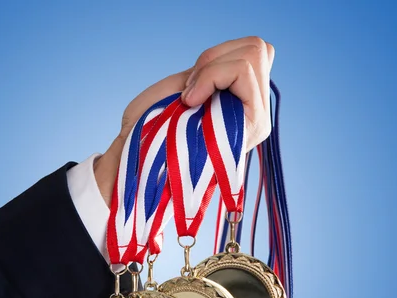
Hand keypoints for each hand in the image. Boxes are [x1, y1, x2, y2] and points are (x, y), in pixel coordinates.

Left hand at [93, 36, 274, 205]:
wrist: (138, 151)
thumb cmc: (152, 122)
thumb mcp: (185, 86)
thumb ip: (213, 71)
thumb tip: (241, 53)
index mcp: (243, 103)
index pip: (257, 51)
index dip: (218, 54)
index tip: (190, 85)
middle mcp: (258, 114)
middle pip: (259, 48)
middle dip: (215, 58)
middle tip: (190, 90)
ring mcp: (258, 121)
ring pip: (253, 55)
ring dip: (211, 68)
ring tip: (190, 99)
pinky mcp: (251, 125)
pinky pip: (243, 72)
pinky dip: (211, 75)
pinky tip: (191, 102)